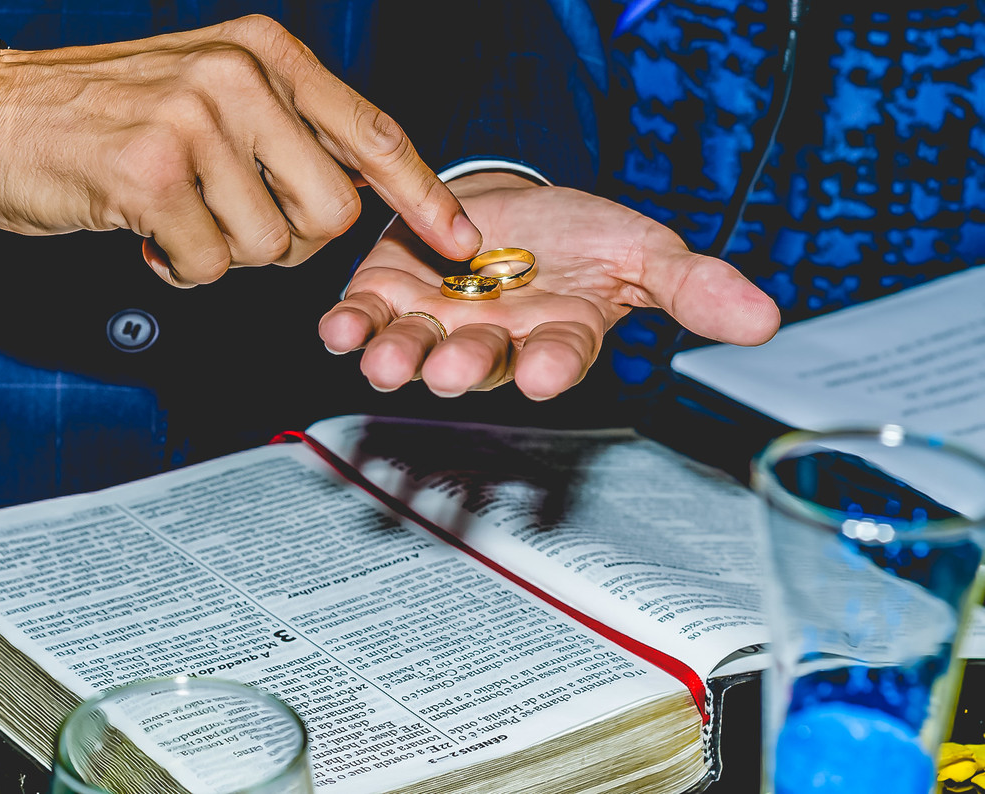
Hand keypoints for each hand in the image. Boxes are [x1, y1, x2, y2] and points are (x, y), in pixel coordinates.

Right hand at [0, 15, 480, 285]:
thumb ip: (286, 131)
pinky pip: (210, 267)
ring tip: (176, 217)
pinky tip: (144, 233)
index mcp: (265, 53)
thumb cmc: (108, 117)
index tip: (459, 240)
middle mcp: (238, 76)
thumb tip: (358, 196)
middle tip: (234, 223)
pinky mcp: (151, 175)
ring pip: (270, 247)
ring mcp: (195, 121)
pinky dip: (180, 269)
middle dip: (291, 242)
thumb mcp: (210, 93)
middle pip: (332, 211)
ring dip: (224, 254)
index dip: (424, 196)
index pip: (372, 133)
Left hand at [319, 171, 780, 399]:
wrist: (506, 207)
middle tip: (452, 367)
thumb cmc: (577, 237)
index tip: (545, 373)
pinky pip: (363, 321)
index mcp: (555, 338)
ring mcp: (436, 325)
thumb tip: (766, 320)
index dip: (551, 367)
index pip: (559, 358)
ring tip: (385, 357)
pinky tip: (336, 328)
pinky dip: (346, 326)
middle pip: (478, 362)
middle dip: (464, 366)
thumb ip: (693, 286)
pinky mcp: (386, 298)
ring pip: (414, 350)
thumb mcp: (640, 250)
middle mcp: (492, 344)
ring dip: (397, 356)